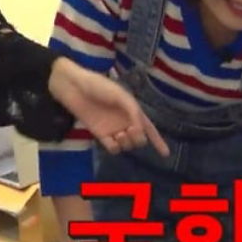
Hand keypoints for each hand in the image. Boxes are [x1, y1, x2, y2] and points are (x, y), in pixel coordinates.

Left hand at [48, 58, 170, 156]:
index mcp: (133, 111)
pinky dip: (115, 147)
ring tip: (120, 133)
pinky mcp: (100, 135)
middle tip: (130, 130)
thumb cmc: (99, 87)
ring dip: (127, 143)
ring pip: (127, 145)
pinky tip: (111, 140)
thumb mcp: (121, 96)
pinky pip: (113, 148)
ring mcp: (113, 129)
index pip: (149, 128)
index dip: (158, 140)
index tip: (166, 154)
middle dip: (138, 139)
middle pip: (139, 140)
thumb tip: (140, 132)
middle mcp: (125, 122)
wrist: (75, 88)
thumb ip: (134, 113)